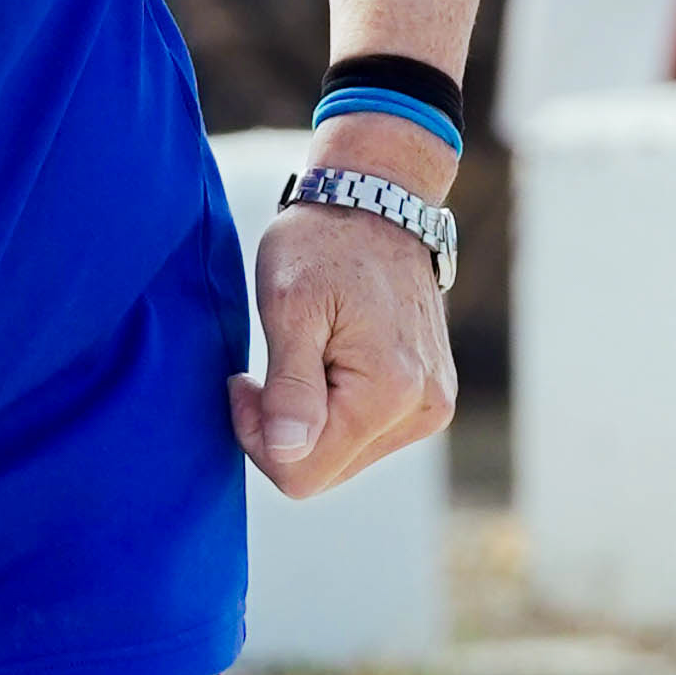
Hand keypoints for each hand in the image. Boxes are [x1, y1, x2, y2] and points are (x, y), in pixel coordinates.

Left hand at [232, 141, 455, 499]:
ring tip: (299, 358)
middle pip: (323, 472)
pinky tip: (325, 363)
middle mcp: (422, 409)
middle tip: (262, 372)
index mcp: (389, 393)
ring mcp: (430, 407)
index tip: (245, 382)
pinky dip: (334, 411)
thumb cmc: (323, 244)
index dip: (258, 437)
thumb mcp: (289, 309)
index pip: (302, 473)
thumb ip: (291, 388)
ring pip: (342, 458)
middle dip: (282, 432)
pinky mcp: (429, 399)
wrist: (378, 202)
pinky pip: (364, 436)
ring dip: (308, 421)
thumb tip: (289, 455)